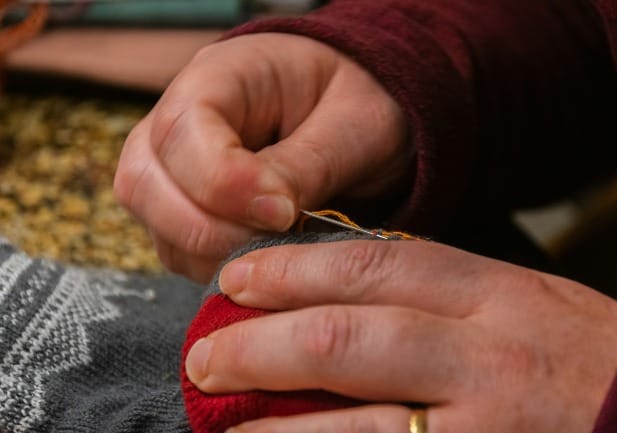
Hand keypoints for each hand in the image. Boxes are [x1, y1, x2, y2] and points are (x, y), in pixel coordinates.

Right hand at [114, 34, 408, 281]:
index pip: (182, 130)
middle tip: (278, 238)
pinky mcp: (185, 207)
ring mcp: (174, 167)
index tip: (282, 212)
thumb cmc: (355, 104)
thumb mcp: (352, 123)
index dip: (223, 182)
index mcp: (221, 76)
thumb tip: (269, 214)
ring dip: (211, 253)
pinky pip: (176, 250)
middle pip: (143, 183)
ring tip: (277, 250)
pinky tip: (264, 257)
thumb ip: (306, 164)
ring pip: (153, 224)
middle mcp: (180, 120)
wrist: (352, 114)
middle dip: (208, 229)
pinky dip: (214, 265)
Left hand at [185, 240, 616, 432]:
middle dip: (261, 345)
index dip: (293, 270)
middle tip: (206, 356)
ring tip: (221, 425)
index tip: (237, 279)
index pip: (375, 265)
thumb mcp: (527, 305)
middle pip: (347, 337)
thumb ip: (445, 297)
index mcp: (497, 292)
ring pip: (353, 423)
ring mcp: (485, 426)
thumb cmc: (587, 364)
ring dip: (274, 425)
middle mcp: (487, 354)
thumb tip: (342, 298)